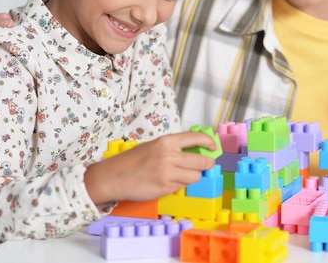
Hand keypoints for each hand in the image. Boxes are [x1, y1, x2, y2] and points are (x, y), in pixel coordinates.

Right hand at [84, 131, 217, 203]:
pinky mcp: (165, 188)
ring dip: (192, 177)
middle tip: (206, 166)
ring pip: (195, 177)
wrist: (114, 177)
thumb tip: (195, 151)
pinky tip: (168, 182)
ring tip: (182, 175)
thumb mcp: (154, 146)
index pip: (197, 139)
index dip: (209, 143)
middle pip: (202, 161)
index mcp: (166, 142)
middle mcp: (169, 156)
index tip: (214, 148)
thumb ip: (174, 148)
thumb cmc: (132, 161)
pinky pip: (182, 186)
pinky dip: (180, 185)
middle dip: (207, 165)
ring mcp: (168, 173)